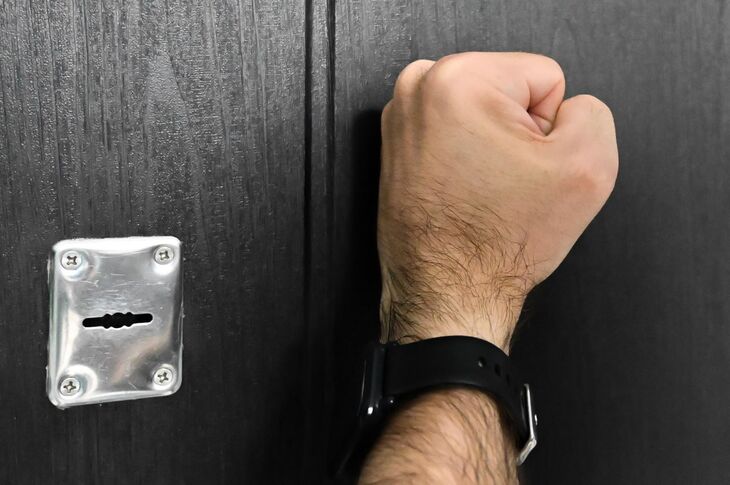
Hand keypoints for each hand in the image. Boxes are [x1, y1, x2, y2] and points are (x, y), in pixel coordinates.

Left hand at [378, 52, 617, 350]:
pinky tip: (465, 191)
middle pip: (511, 91)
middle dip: (519, 135)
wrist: (447, 295)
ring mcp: (401, 119)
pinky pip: (457, 135)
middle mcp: (418, 90)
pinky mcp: (397, 146)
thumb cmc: (495, 244)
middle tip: (504, 182)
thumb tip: (569, 108)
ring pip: (485, 114)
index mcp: (459, 80)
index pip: (546, 77)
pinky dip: (467, 159)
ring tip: (484, 189)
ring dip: (493, 147)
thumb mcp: (588, 167)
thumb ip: (593, 112)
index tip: (525, 168)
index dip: (550, 129)